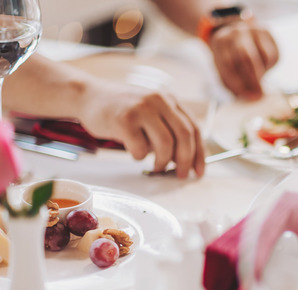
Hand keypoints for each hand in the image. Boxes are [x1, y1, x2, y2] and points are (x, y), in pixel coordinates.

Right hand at [78, 81, 204, 177]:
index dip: (200, 153)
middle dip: (185, 161)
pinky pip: (141, 148)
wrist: (88, 95)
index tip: (199, 171)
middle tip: (181, 175)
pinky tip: (134, 152)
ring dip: (163, 162)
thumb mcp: (151, 112)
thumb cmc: (122, 109)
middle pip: (184, 136)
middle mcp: (158, 100)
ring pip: (165, 144)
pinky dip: (140, 156)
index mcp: (170, 100)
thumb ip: (168, 130)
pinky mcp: (124, 120)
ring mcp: (141, 108)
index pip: (194, 128)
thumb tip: (185, 161)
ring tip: (156, 167)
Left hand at [208, 21, 278, 99]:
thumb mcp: (225, 70)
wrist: (236, 35)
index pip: (228, 64)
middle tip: (258, 94)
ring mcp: (252, 29)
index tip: (247, 96)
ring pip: (263, 56)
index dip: (238, 82)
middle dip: (253, 78)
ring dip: (262, 72)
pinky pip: (272, 54)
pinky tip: (264, 68)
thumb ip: (236, 84)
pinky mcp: (266, 32)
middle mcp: (235, 32)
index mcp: (220, 41)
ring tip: (258, 79)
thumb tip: (254, 96)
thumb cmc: (230, 58)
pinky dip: (270, 66)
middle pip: (246, 56)